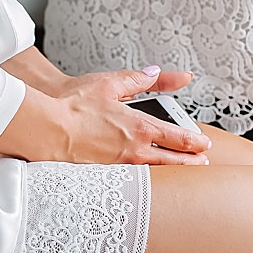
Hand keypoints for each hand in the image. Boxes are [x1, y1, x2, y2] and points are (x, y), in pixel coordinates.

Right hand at [33, 66, 210, 165]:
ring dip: (172, 172)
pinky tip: (149, 181)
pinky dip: (148, 180)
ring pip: (155, 173)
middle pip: (172, 161)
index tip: (204, 144)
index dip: (194, 142)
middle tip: (202, 163)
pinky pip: (133, 180)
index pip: (177, 138)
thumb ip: (138, 79)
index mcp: (139, 127)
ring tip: (182, 173)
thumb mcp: (110, 83)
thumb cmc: (74, 105)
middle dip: (190, 162)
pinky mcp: (105, 176)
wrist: (48, 129)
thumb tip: (157, 72)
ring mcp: (120, 166)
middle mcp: (134, 150)